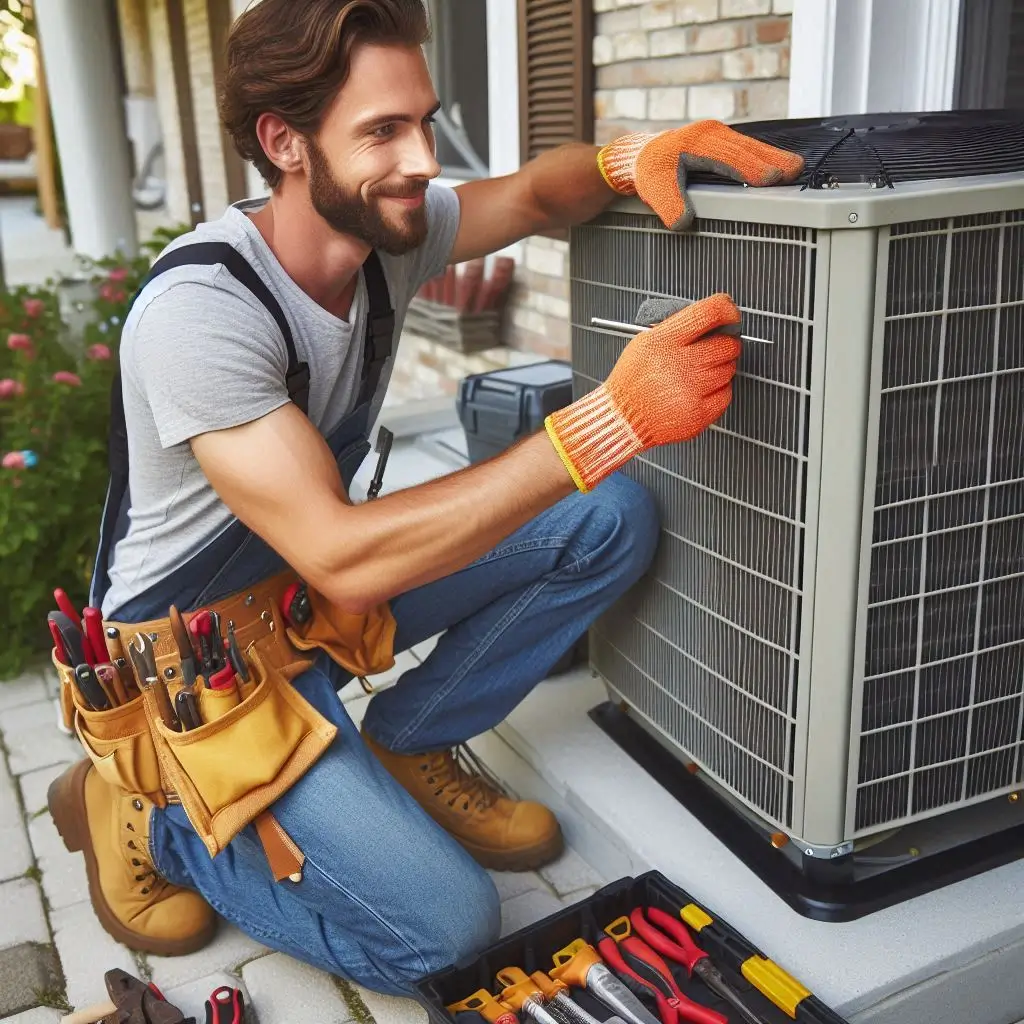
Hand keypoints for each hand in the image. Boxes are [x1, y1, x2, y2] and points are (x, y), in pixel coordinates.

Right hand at [545, 293, 741, 492]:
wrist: (621, 420)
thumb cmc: (632, 381)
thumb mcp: (644, 342)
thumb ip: (676, 328)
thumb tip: (713, 319)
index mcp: (664, 341)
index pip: (710, 313)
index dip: (727, 310)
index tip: (730, 315)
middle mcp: (679, 364)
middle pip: (727, 344)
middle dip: (725, 344)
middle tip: (713, 349)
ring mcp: (691, 391)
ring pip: (730, 369)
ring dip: (720, 368)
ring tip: (697, 374)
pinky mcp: (698, 414)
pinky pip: (727, 394)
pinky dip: (718, 391)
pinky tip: (698, 391)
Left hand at [598, 120, 804, 230]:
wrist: (637, 157)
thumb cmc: (648, 171)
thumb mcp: (654, 189)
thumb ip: (669, 205)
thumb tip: (683, 223)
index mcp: (699, 141)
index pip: (732, 157)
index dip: (752, 168)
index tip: (772, 178)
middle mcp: (712, 133)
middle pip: (748, 148)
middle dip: (772, 159)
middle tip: (795, 170)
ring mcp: (718, 135)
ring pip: (750, 146)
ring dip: (771, 156)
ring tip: (794, 167)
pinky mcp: (720, 141)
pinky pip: (745, 148)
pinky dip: (761, 155)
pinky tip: (776, 164)